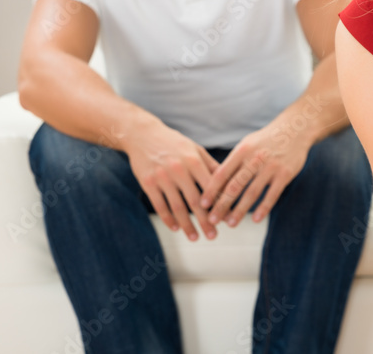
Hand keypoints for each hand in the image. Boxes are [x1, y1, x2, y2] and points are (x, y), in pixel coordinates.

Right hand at [125, 124, 219, 240]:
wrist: (142, 134)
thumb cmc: (174, 143)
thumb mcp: (195, 149)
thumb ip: (211, 166)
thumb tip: (230, 183)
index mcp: (193, 160)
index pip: (210, 187)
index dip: (219, 204)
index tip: (227, 218)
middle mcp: (178, 169)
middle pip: (195, 201)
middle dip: (205, 221)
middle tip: (213, 235)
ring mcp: (162, 177)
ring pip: (177, 207)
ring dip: (187, 225)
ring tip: (195, 238)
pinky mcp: (147, 183)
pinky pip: (160, 205)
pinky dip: (168, 219)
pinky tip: (176, 228)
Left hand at [198, 124, 310, 226]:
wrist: (294, 129)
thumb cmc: (265, 140)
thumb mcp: (247, 145)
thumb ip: (234, 163)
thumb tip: (215, 184)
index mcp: (242, 150)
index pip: (222, 172)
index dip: (211, 189)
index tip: (202, 204)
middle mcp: (255, 158)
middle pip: (235, 185)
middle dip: (222, 204)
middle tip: (212, 219)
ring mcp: (271, 167)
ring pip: (252, 193)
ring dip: (240, 210)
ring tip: (231, 223)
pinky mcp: (285, 174)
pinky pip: (272, 195)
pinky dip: (263, 208)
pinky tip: (256, 220)